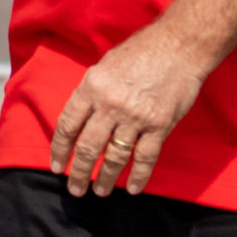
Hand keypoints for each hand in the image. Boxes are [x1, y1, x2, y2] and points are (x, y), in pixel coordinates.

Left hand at [49, 26, 209, 197]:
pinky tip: (133, 188)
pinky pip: (145, 158)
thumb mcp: (105, 65)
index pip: (68, 125)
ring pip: (114, 157)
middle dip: (79, 172)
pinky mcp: (159, 125)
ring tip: (100, 191)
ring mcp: (135, 117)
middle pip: (88, 147)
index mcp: (91, 87)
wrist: (179, 45)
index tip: (57, 166)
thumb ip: (92, 92)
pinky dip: (138, 176)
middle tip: (75, 188)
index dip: (60, 149)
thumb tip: (82, 118)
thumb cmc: (141, 51)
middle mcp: (110, 104)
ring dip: (106, 178)